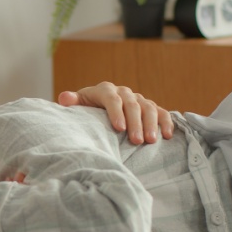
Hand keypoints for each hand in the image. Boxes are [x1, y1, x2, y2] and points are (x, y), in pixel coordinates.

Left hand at [57, 82, 173, 143]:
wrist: (97, 108)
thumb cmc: (86, 110)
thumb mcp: (78, 105)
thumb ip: (72, 102)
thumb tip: (64, 98)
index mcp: (105, 90)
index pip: (112, 98)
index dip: (116, 112)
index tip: (119, 129)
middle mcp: (123, 92)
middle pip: (132, 104)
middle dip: (135, 123)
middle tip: (136, 141)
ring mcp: (137, 99)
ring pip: (148, 108)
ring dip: (151, 124)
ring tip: (150, 141)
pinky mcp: (148, 107)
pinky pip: (161, 112)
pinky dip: (166, 122)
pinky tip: (167, 135)